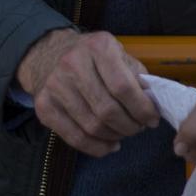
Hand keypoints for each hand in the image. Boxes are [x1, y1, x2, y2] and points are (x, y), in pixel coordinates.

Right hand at [15, 29, 161, 157]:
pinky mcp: (43, 105)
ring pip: (92, 126)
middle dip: (130, 126)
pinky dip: (97, 148)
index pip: (123, 87)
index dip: (142, 109)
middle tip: (138, 128)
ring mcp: (54, 86)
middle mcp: (72, 64)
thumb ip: (137, 78)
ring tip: (123, 133)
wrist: (48, 53)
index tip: (152, 119)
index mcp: (97, 47)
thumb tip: (153, 105)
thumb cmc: (93, 58)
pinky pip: (74, 137)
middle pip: (107, 110)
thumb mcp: (119, 55)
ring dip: (115, 136)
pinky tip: (109, 144)